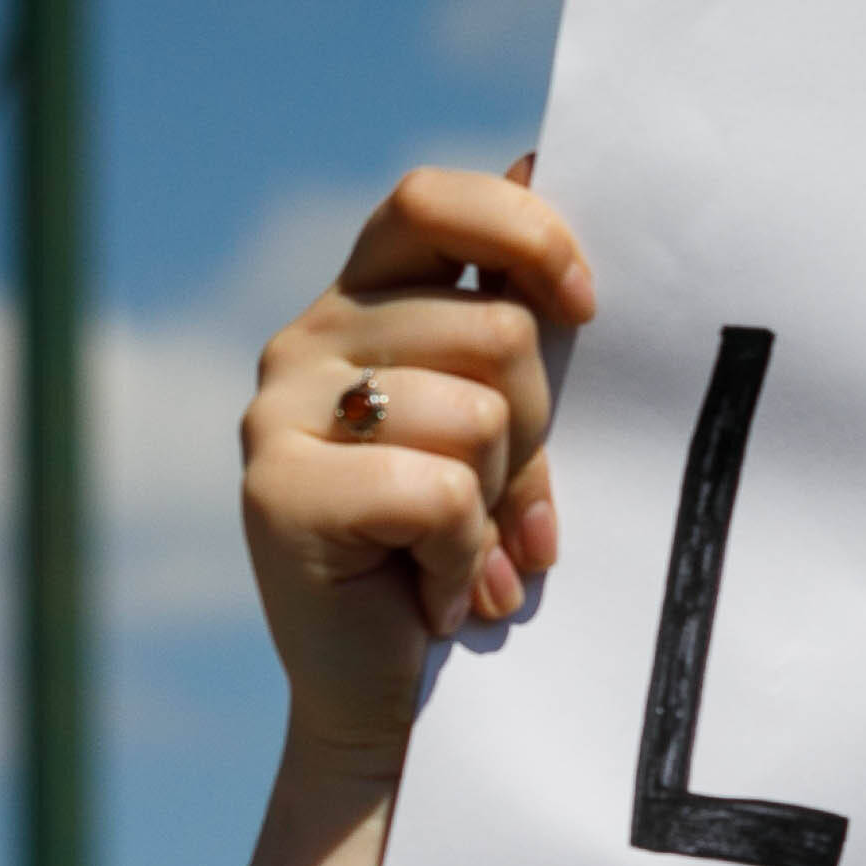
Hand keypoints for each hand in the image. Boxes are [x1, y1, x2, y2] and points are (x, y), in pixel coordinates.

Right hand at [239, 166, 596, 768]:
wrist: (384, 705)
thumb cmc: (462, 556)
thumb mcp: (503, 429)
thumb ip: (517, 319)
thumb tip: (543, 160)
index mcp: (362, 306)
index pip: (431, 202)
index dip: (522, 233)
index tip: (585, 306)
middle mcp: (307, 342)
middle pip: (494, 327)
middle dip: (533, 430)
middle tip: (501, 504)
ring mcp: (281, 415)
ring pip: (475, 411)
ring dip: (499, 501)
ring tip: (463, 554)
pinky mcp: (280, 494)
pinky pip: (438, 492)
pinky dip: (465, 558)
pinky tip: (434, 594)